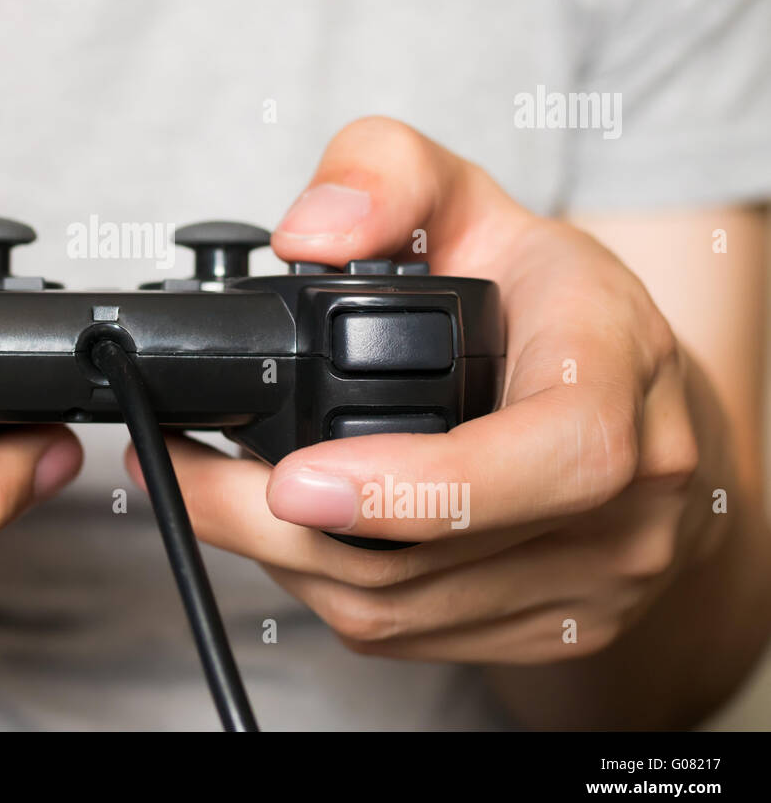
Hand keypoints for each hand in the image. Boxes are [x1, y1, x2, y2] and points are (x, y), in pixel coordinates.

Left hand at [136, 116, 728, 662]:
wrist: (630, 398)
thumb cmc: (550, 299)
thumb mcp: (471, 196)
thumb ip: (387, 173)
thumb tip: (310, 233)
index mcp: (618, 376)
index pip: (556, 454)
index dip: (422, 486)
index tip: (294, 481)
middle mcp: (625, 500)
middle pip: (432, 554)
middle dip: (275, 523)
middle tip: (172, 469)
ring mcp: (591, 580)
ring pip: (399, 605)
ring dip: (275, 552)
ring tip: (199, 487)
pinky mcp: (546, 627)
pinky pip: (404, 629)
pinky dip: (316, 580)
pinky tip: (275, 524)